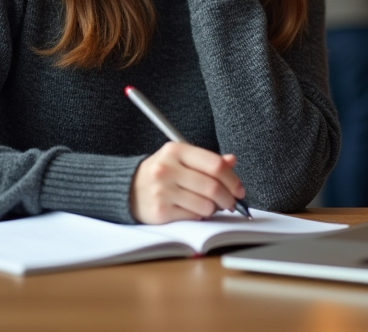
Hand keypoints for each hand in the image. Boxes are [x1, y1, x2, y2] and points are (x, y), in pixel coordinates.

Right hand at [129, 142, 245, 223]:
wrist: (128, 189)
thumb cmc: (160, 173)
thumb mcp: (181, 158)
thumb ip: (207, 160)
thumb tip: (232, 161)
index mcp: (176, 150)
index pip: (215, 165)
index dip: (233, 179)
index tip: (239, 189)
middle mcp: (167, 168)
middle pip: (212, 187)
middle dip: (228, 199)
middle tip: (231, 203)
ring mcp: (162, 190)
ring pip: (205, 205)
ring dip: (214, 209)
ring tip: (209, 206)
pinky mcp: (160, 211)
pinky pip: (193, 217)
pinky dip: (200, 216)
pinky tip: (194, 210)